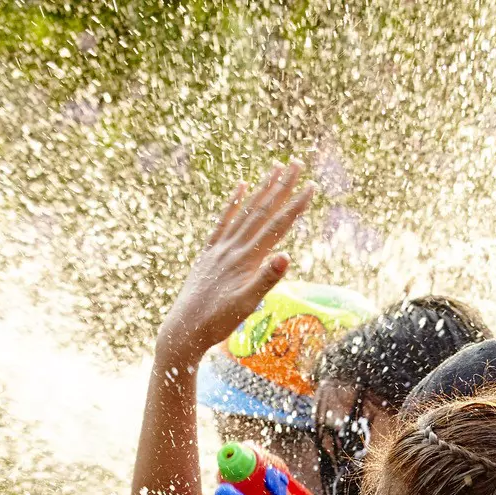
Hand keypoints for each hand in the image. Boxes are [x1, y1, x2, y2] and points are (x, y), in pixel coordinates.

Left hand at [156, 161, 316, 364]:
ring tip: (275, 168)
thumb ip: (265, 280)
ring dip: (262, 190)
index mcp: (246, 259)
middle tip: (298, 164)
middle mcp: (233, 248)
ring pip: (245, 212)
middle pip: (262, 211)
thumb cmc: (216, 323)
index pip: (276, 227)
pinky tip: (241, 187)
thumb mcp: (245, 306)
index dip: (295, 207)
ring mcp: (220, 248)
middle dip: (282, 187)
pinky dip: (233, 203)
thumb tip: (286, 256)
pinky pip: (223, 221)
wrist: (183, 329)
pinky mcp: (209, 253)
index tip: (311, 187)